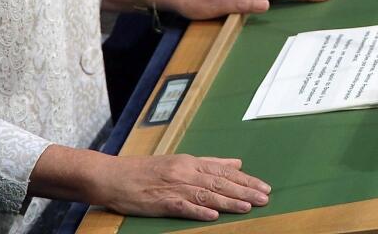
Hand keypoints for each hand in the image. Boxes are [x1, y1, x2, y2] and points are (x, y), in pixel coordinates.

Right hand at [98, 154, 269, 220]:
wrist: (113, 176)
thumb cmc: (146, 170)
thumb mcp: (180, 161)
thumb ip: (209, 163)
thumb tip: (236, 163)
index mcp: (190, 162)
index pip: (224, 172)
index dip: (246, 180)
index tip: (264, 187)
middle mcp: (184, 172)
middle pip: (219, 182)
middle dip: (244, 191)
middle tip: (264, 198)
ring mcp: (172, 186)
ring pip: (206, 194)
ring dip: (228, 201)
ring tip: (247, 207)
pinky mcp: (160, 201)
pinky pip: (182, 206)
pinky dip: (198, 210)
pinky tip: (213, 215)